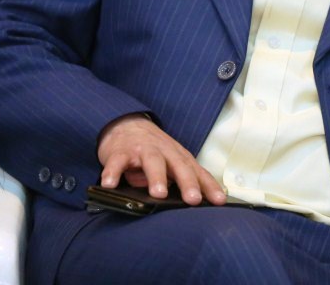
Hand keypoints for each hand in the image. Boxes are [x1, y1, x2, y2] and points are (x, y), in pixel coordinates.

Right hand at [97, 114, 225, 205]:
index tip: (220, 201)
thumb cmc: (153, 151)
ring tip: (159, 194)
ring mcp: (143, 150)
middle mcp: (165, 152)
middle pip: (179, 166)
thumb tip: (190, 205)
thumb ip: (179, 181)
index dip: (209, 186)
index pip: (198, 172)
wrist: (125, 124)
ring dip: (156, 177)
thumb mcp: (170, 163)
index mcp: (179, 157)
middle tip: (193, 200)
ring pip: (152, 161)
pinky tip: (109, 185)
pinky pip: (116, 162)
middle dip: (188, 183)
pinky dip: (113, 173)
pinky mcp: (120, 152)